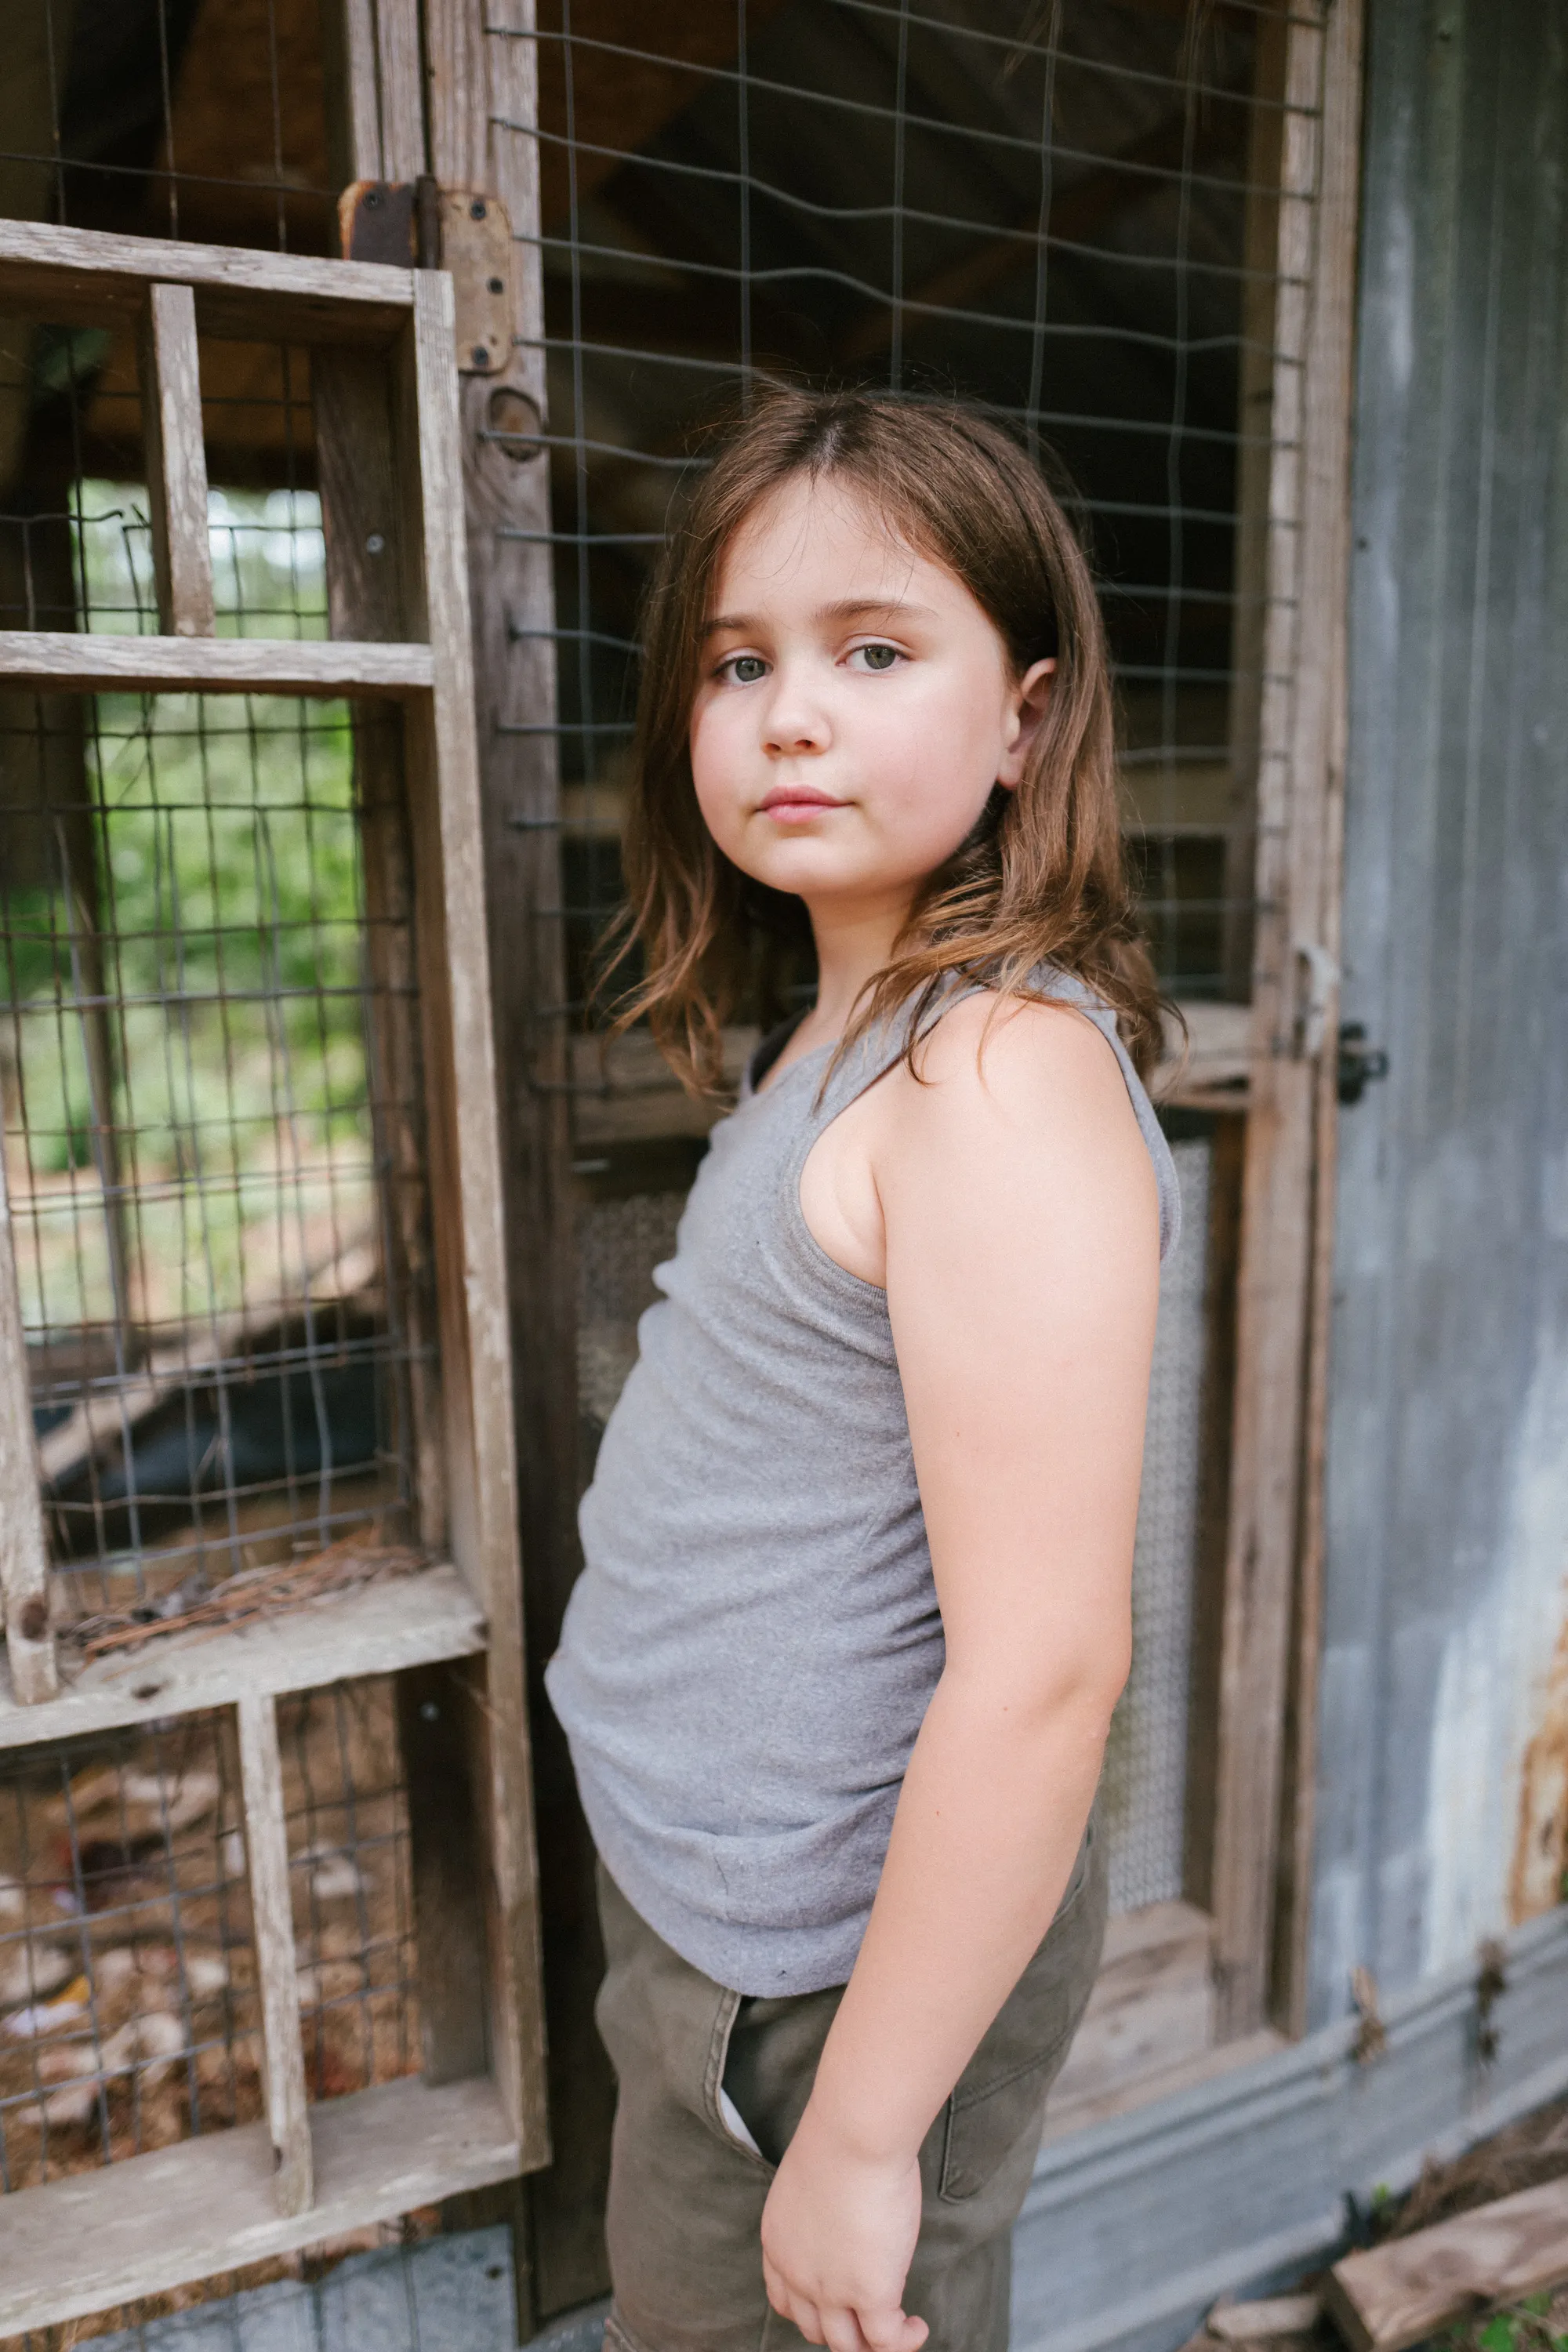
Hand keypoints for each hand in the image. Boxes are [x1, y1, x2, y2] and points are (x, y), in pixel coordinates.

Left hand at [759, 2099, 928, 2351]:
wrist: (854, 2134)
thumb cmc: (841, 2136)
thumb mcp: (813, 2178)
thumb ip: (822, 2208)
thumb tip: (849, 2212)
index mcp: (777, 2241)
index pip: (783, 2299)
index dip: (809, 2309)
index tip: (835, 2301)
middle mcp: (796, 2274)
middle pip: (813, 2329)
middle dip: (842, 2327)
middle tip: (870, 2313)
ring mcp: (831, 2289)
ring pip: (847, 2346)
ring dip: (872, 2345)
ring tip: (899, 2329)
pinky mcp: (870, 2293)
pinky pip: (885, 2340)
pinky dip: (903, 2341)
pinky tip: (917, 2326)